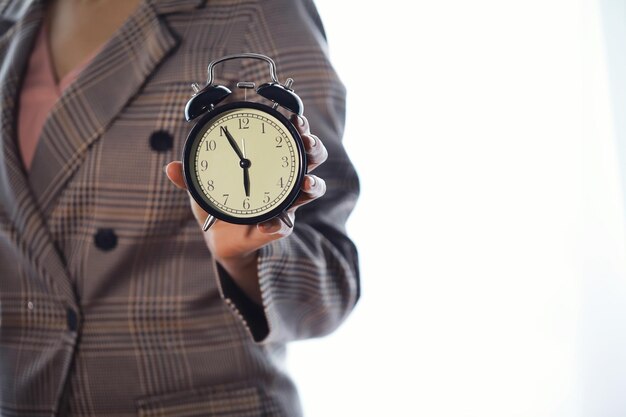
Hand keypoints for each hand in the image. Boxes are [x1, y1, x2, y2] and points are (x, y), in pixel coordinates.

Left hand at [165, 114, 327, 302]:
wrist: (219, 237)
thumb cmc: (217, 202)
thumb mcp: (202, 186)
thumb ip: (189, 176)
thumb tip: (171, 167)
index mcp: (268, 162)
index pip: (290, 138)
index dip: (299, 126)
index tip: (295, 118)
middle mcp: (284, 179)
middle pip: (312, 157)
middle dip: (314, 147)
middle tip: (306, 141)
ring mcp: (286, 203)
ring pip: (313, 188)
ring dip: (313, 183)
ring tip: (305, 182)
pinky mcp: (279, 226)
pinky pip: (284, 225)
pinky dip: (275, 225)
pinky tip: (265, 225)